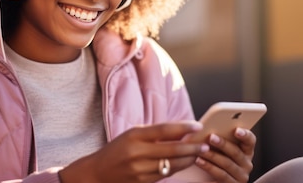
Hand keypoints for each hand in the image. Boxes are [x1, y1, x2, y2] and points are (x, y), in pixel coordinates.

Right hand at [59, 121, 209, 182]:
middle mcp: (137, 152)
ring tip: (200, 153)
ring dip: (189, 159)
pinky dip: (178, 167)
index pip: (164, 129)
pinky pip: (165, 174)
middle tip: (205, 144)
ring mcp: (140, 169)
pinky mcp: (142, 182)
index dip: (184, 127)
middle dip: (192, 147)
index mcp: (134, 135)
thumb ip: (154, 133)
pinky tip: (186, 162)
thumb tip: (182, 131)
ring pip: (172, 164)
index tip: (198, 126)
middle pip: (172, 149)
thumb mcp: (132, 135)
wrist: (97, 173)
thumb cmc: (117, 150)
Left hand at [194, 127, 255, 182]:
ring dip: (213, 156)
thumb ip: (221, 136)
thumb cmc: (216, 156)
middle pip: (236, 152)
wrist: (212, 178)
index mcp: (246, 150)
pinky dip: (209, 167)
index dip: (245, 135)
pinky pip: (221, 175)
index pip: (250, 140)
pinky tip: (199, 161)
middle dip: (223, 144)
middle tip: (210, 137)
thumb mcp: (221, 147)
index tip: (236, 130)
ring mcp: (241, 176)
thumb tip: (209, 125)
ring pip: (227, 164)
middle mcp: (247, 163)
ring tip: (201, 150)